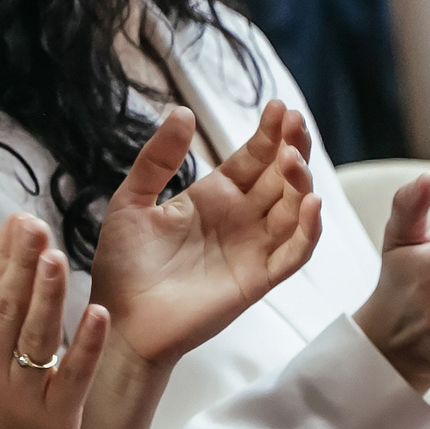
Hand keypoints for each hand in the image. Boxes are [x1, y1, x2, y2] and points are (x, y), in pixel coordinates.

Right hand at [0, 213, 108, 428]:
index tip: (17, 221)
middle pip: (5, 308)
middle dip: (21, 263)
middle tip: (36, 224)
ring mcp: (21, 398)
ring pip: (35, 337)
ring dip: (47, 295)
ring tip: (57, 255)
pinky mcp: (56, 420)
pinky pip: (72, 376)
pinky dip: (85, 345)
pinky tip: (97, 313)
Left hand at [85, 104, 321, 367]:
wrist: (119, 321)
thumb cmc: (122, 266)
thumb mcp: (131, 201)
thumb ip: (157, 159)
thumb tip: (184, 112)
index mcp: (214, 196)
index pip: (253, 157)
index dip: (269, 133)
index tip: (277, 107)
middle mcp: (240, 218)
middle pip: (281, 177)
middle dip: (292, 148)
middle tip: (295, 123)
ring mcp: (252, 248)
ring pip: (294, 209)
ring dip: (301, 183)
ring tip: (292, 159)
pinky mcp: (258, 279)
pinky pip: (294, 253)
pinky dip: (308, 231)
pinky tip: (310, 204)